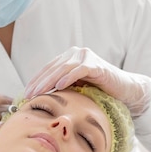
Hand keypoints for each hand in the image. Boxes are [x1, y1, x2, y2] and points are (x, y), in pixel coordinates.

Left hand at [24, 47, 150, 116]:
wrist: (124, 90)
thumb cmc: (99, 91)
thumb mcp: (76, 88)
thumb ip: (61, 86)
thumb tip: (39, 98)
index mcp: (68, 57)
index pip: (48, 68)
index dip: (36, 80)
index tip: (25, 93)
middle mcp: (76, 53)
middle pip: (53, 68)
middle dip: (40, 82)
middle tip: (29, 94)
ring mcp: (86, 57)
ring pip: (64, 69)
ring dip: (50, 81)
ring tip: (40, 92)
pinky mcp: (96, 65)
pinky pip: (80, 70)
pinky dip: (69, 78)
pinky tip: (60, 86)